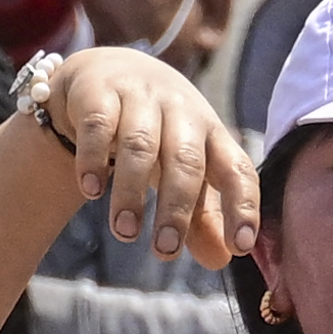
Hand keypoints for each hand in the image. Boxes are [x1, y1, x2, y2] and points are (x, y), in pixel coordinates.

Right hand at [33, 41, 254, 270]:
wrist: (106, 73)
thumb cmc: (156, 132)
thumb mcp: (182, 171)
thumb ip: (201, 216)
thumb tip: (221, 260)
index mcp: (212, 133)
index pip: (237, 168)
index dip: (242, 206)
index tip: (241, 246)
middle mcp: (181, 111)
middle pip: (186, 160)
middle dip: (177, 208)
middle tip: (164, 251)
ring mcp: (140, 97)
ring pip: (140, 144)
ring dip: (132, 192)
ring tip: (124, 232)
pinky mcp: (99, 91)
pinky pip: (98, 125)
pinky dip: (93, 159)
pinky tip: (90, 190)